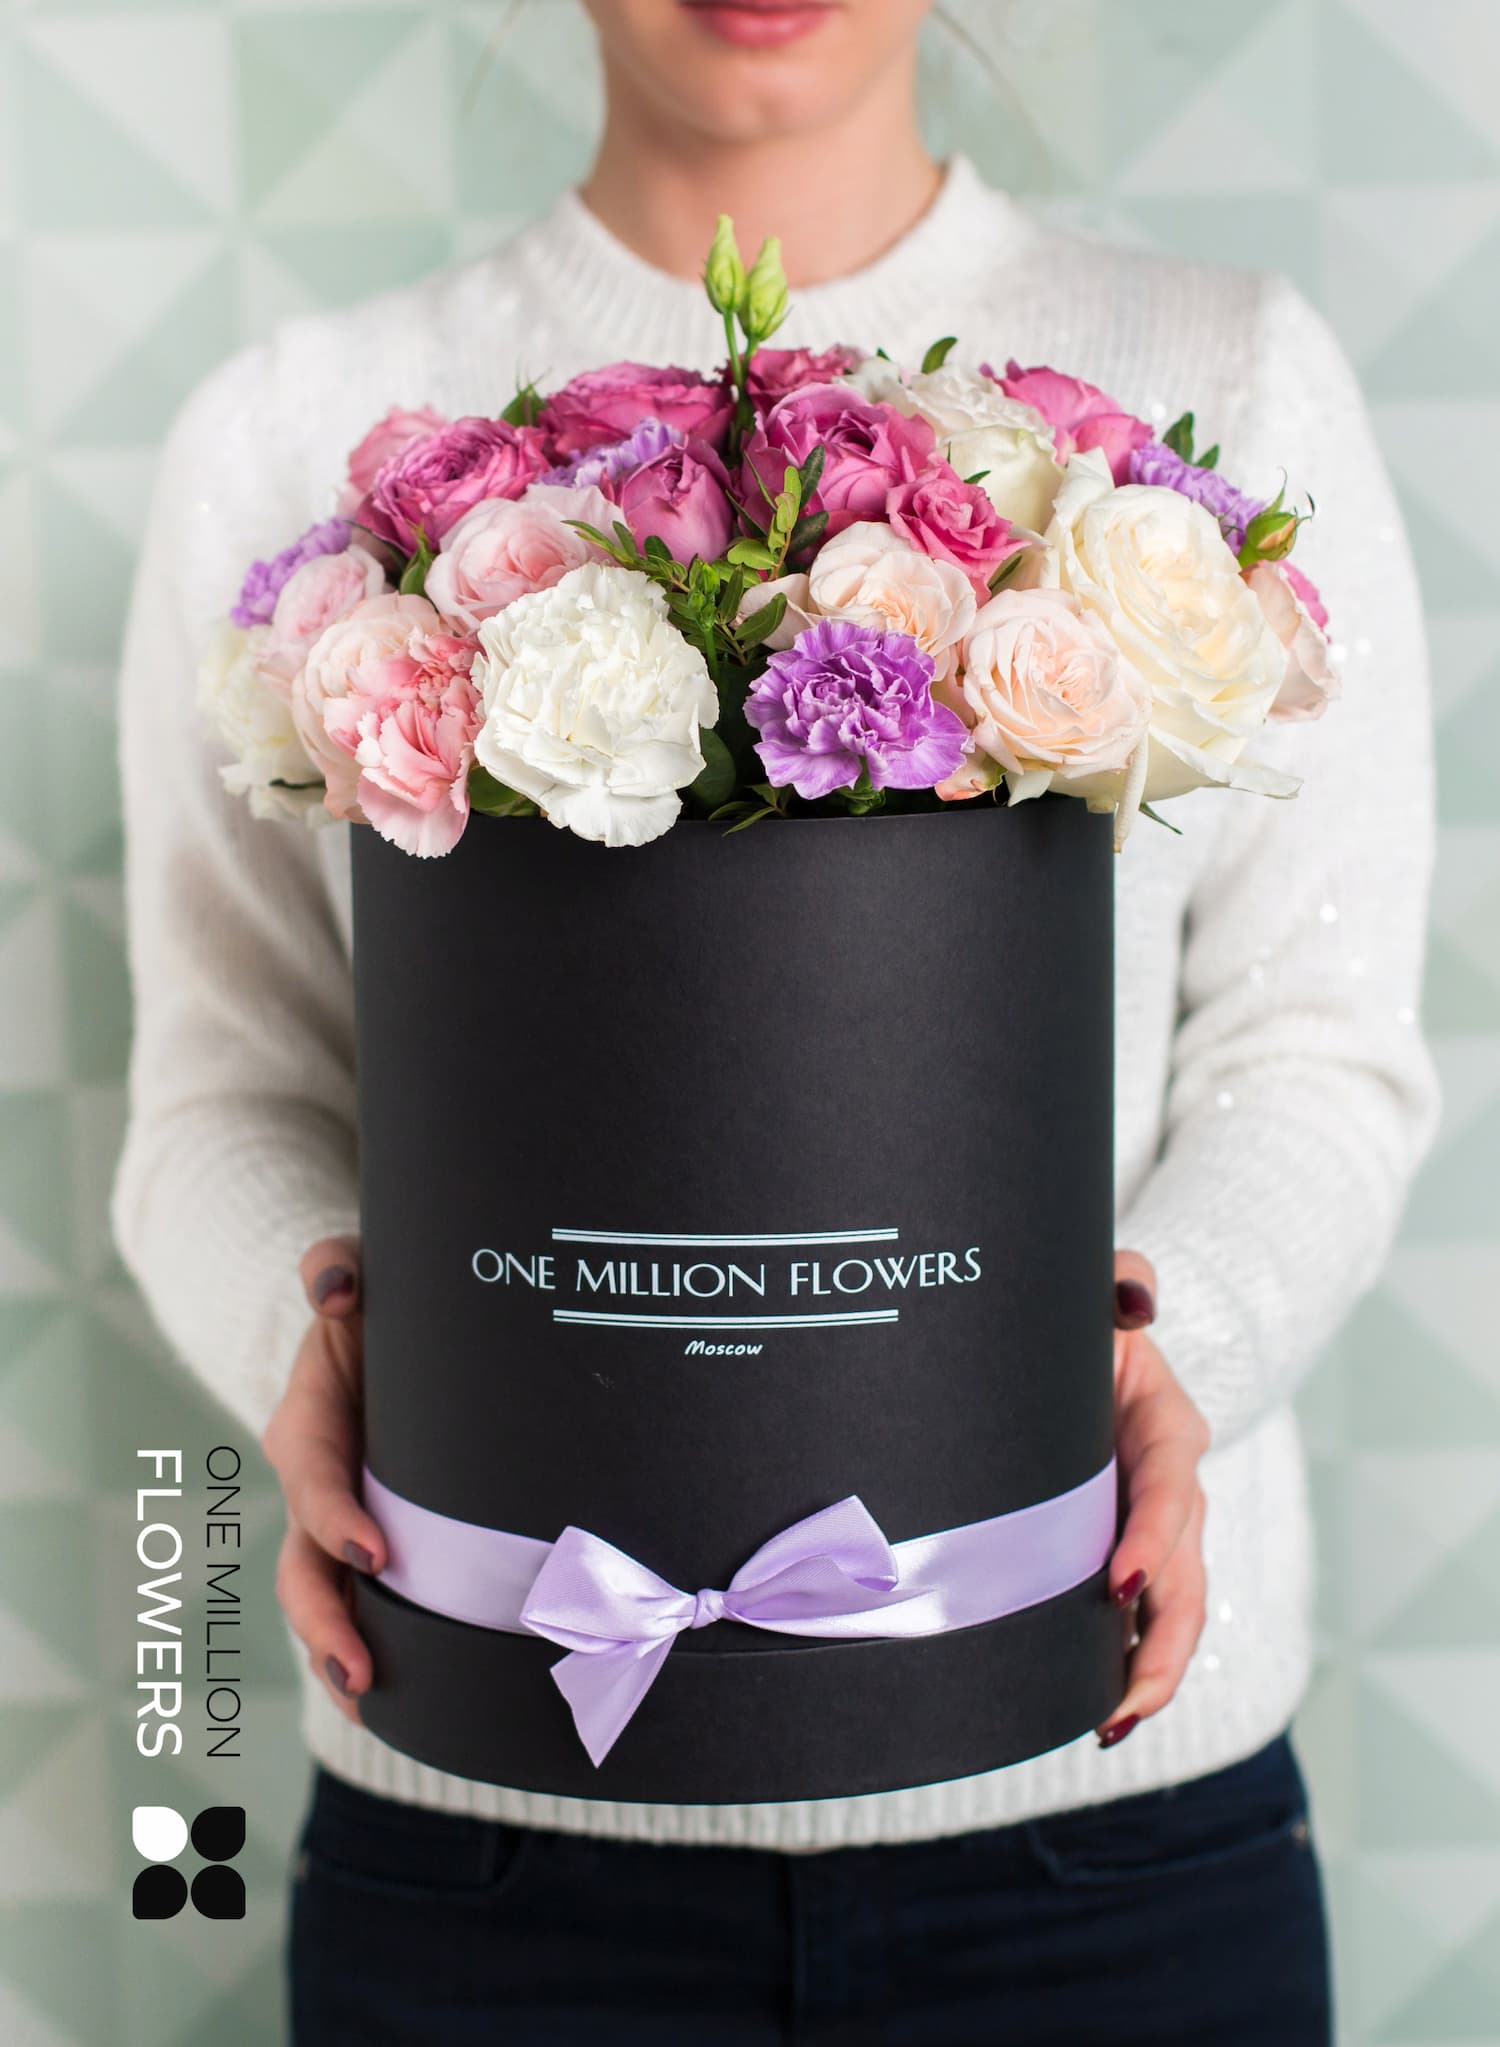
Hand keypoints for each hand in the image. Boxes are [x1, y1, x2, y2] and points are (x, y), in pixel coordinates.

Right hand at [261, 1237, 384, 1720]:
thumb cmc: (378, 1303)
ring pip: (325, 1602)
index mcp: (309, 1422)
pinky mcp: (380, 1544)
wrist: (393, 1334)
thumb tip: (337, 1286)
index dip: (335, 1519)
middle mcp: (318, 1484)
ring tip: (374, 1708)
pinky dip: (376, 1654)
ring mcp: (342, 1523)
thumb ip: (337, 1267)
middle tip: (363, 1672)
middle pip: (304, 1567)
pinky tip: (409, 1706)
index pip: (313, 1478)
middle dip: (326, 1623)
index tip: (377, 1553)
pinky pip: (364, 1607)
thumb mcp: (356, 1271)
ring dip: (341, 1656)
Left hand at [1097, 1249, 1210, 1746]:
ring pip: (1171, 1614)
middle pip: (1185, 1578)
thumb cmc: (1082, 1326)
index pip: (1169, 1491)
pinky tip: (1095, 1715)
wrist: (1077, 1355)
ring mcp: (1153, 1531)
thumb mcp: (1100, 1293)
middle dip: (1162, 1644)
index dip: (1150, 1540)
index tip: (1117, 1584)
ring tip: (1112, 1726)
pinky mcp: (1125, 1555)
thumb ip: (1124, 1280)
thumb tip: (1136, 1299)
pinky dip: (1124, 1668)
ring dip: (1150, 1673)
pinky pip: (1137, 1620)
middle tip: (1124, 1699)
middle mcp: (1172, 1489)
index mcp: (1167, 1428)